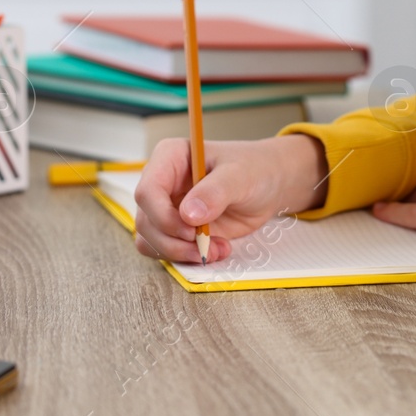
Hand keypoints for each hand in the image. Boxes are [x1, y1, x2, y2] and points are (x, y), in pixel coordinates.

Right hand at [132, 135, 328, 263]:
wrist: (269, 184)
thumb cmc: (254, 169)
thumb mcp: (240, 175)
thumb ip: (215, 192)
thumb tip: (187, 214)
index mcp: (170, 157)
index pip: (148, 191)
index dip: (163, 216)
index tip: (191, 230)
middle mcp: (162, 183)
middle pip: (146, 220)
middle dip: (174, 241)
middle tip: (206, 245)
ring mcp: (166, 207)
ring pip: (150, 240)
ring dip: (181, 253)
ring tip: (216, 248)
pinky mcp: (176, 228)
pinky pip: (165, 250)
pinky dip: (187, 257)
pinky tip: (215, 249)